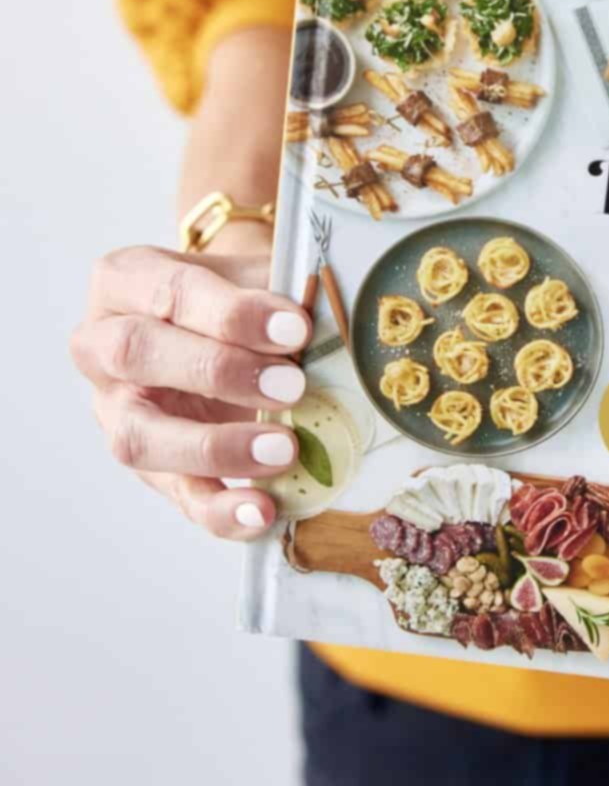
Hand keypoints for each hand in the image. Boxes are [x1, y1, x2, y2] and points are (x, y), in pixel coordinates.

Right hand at [71, 245, 311, 535]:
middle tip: (291, 385)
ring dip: (216, 448)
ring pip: (139, 437)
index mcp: (125, 280)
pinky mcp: (149, 468)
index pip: (170, 291)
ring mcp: (116, 412)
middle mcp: (103, 346)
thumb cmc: (234, 294)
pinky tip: (263, 511)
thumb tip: (329, 325)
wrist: (222, 326)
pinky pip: (176, 495)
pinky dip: (220, 510)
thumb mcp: (250, 275)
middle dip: (218, 371)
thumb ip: (277, 293)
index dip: (232, 313)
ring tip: (284, 451)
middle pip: (138, 355)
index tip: (295, 329)